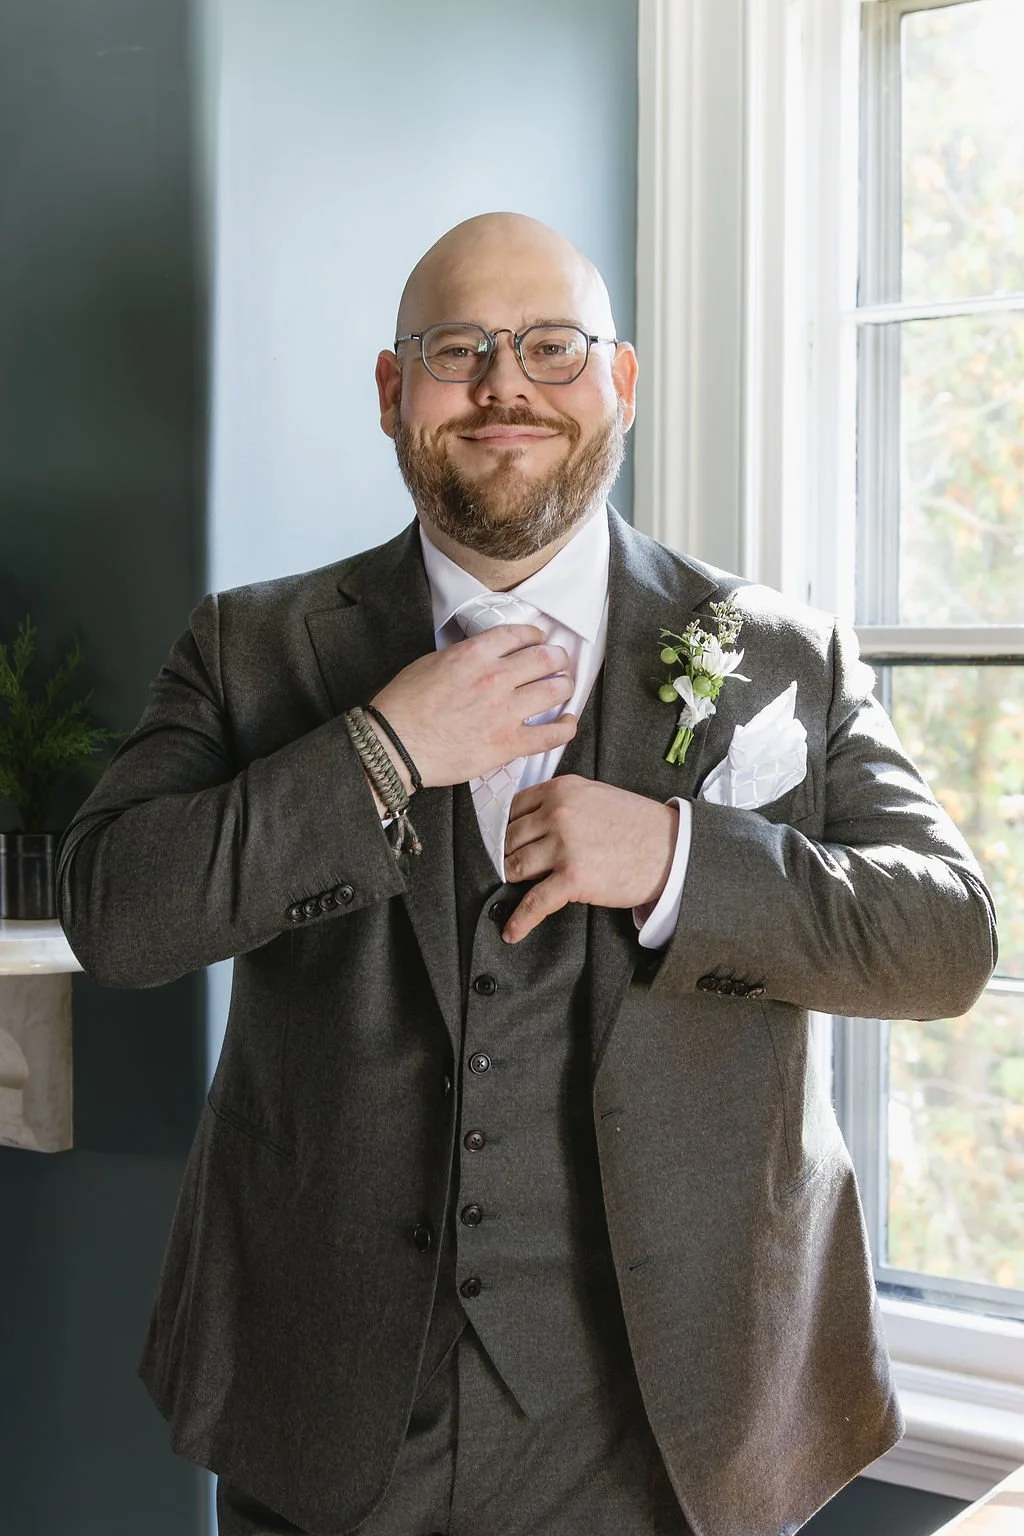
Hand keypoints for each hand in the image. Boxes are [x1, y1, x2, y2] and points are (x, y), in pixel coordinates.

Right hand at [369, 625, 576, 788]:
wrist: (395, 745)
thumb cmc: (403, 706)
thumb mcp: (431, 663)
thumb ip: (463, 657)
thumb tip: (482, 656)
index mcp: (474, 654)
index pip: (519, 634)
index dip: (535, 635)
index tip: (539, 640)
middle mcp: (495, 678)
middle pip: (545, 658)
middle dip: (556, 657)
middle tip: (559, 661)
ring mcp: (505, 712)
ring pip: (555, 690)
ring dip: (564, 686)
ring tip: (564, 686)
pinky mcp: (508, 744)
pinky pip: (551, 735)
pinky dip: (566, 727)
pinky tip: (568, 722)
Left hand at [500, 775, 678, 942]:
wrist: (671, 849)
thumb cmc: (636, 824)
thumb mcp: (594, 794)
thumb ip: (560, 801)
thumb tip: (528, 821)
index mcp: (561, 789)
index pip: (512, 809)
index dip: (505, 828)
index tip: (502, 842)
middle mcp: (558, 814)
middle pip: (509, 839)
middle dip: (507, 855)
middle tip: (510, 868)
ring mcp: (564, 846)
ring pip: (515, 867)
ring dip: (512, 882)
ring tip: (513, 891)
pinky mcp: (572, 878)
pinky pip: (534, 903)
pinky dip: (519, 920)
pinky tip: (512, 932)